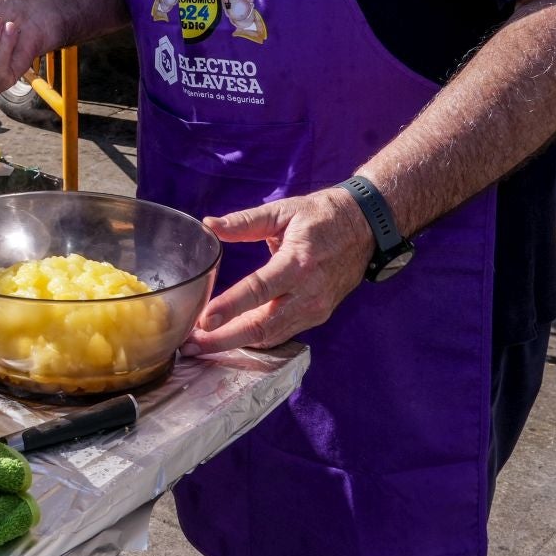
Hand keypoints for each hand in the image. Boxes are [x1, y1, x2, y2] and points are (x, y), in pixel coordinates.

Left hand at [182, 188, 375, 355]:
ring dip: (236, 343)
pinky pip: (281, 334)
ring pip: (271, 336)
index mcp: (298, 264)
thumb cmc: (321, 216)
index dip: (229, 307)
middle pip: (262, 326)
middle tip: (190, 344)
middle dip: (225, 339)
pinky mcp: (317, 316)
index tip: (202, 320)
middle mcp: (309, 294)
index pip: (258, 290)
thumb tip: (209, 225)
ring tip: (201, 344)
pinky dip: (255, 339)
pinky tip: (229, 338)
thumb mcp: (283, 211)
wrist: (365, 227)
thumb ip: (245, 222)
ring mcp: (315, 309)